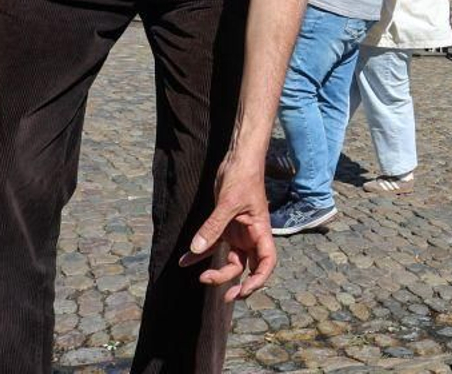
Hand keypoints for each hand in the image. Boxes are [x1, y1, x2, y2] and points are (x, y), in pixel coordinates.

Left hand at [178, 154, 275, 301]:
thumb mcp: (228, 202)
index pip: (266, 262)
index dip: (258, 280)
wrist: (238, 159)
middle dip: (232, 280)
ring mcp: (237, 232)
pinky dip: (199, 254)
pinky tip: (185, 261)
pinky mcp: (224, 226)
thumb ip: (213, 227)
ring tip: (201, 278)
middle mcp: (250, 236)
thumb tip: (196, 250)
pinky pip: (212, 245)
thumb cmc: (243, 177)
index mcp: (260, 232)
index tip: (242, 291)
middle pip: (245, 266)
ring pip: (229, 260)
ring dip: (216, 271)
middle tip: (214, 286)